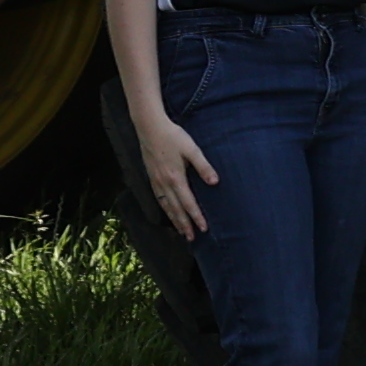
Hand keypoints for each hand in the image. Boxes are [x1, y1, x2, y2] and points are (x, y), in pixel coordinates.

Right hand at [140, 115, 216, 241]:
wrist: (150, 127)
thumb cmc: (173, 137)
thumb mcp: (192, 149)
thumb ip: (203, 166)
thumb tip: (215, 182)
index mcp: (175, 178)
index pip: (188, 203)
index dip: (196, 217)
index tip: (204, 229)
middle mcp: (164, 183)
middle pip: (176, 209)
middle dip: (185, 225)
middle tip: (192, 238)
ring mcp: (156, 181)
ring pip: (166, 206)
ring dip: (174, 220)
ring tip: (181, 232)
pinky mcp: (151, 177)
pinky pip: (158, 199)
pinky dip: (165, 210)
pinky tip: (169, 213)